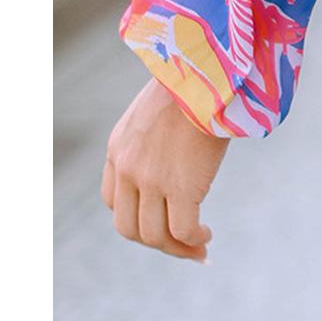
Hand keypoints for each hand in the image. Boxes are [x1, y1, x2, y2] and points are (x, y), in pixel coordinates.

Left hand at [102, 76, 227, 262]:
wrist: (207, 72)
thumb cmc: (193, 83)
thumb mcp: (156, 109)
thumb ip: (153, 136)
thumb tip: (176, 154)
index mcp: (118, 149)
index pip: (114, 201)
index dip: (137, 216)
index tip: (161, 219)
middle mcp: (128, 169)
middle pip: (129, 227)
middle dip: (155, 241)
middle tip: (181, 243)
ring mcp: (152, 180)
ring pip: (154, 235)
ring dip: (176, 248)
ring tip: (198, 246)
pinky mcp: (181, 186)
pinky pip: (183, 229)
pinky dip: (194, 240)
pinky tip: (206, 235)